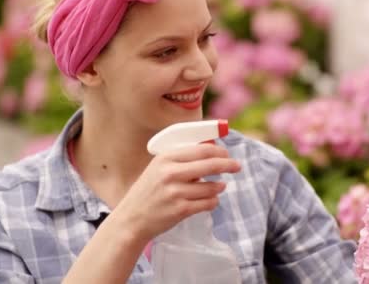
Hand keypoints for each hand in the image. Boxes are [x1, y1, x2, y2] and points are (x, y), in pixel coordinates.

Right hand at [115, 143, 240, 241]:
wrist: (132, 218)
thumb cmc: (148, 191)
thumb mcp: (159, 167)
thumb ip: (181, 159)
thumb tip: (211, 152)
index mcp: (166, 158)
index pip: (202, 149)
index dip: (219, 151)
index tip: (227, 154)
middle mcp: (170, 173)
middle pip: (210, 164)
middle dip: (228, 165)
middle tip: (237, 166)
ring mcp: (176, 192)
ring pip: (211, 186)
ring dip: (219, 186)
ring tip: (219, 186)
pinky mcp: (181, 210)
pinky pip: (208, 203)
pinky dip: (213, 201)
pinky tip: (212, 200)